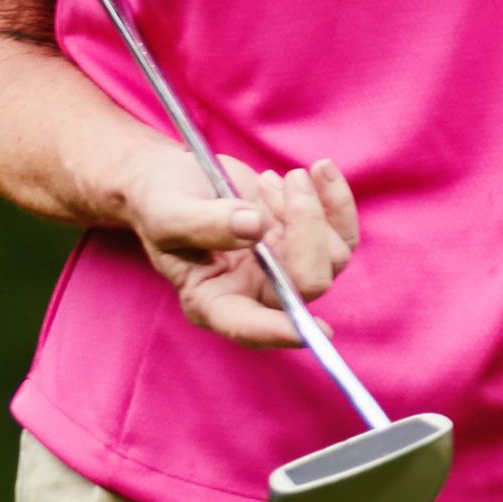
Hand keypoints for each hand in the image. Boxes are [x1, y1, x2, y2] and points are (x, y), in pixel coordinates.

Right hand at [133, 161, 353, 347]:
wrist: (175, 179)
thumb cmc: (159, 201)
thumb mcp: (166, 211)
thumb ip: (203, 223)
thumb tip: (254, 227)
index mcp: (213, 300)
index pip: (250, 326)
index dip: (279, 331)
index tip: (310, 329)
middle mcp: (255, 292)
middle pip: (307, 285)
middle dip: (307, 230)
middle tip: (290, 182)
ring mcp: (284, 268)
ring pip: (331, 258)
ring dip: (309, 209)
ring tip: (268, 182)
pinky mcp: (304, 242)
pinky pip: (343, 233)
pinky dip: (337, 200)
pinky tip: (319, 170)